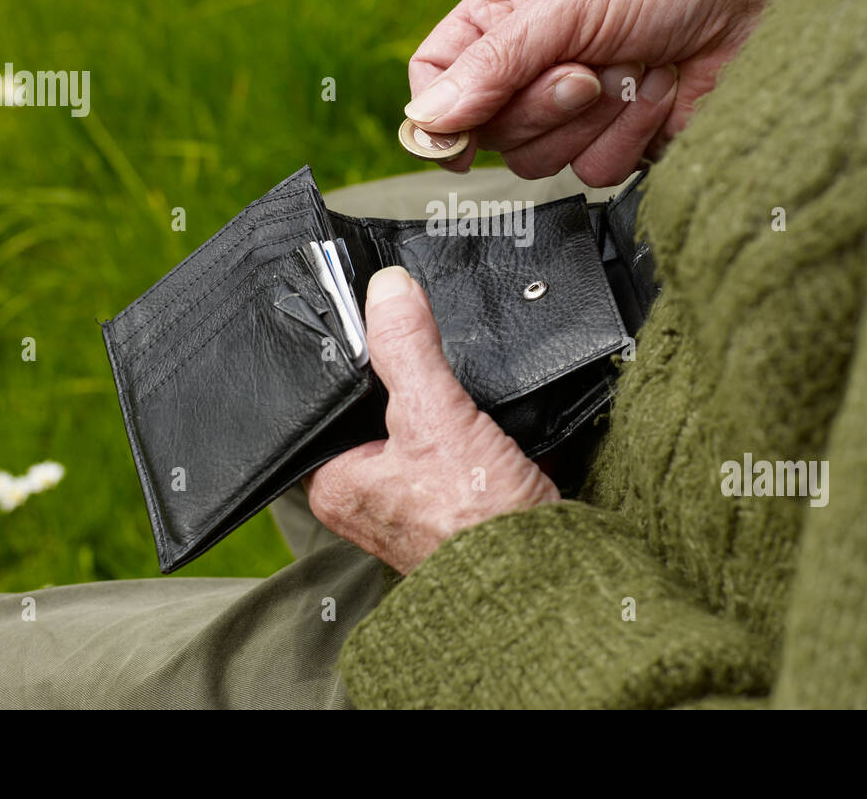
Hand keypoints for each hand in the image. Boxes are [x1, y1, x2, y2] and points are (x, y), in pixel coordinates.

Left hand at [306, 266, 559, 573]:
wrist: (542, 576)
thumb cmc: (473, 525)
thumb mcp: (433, 415)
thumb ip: (407, 348)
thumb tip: (387, 290)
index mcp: (334, 483)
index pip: (323, 404)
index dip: (348, 362)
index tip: (370, 325)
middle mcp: (367, 497)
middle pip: (377, 410)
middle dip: (405, 380)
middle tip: (422, 350)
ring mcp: (415, 502)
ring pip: (421, 426)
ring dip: (444, 404)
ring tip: (457, 387)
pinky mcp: (460, 503)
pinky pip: (458, 446)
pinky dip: (475, 427)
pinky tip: (489, 415)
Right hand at [405, 0, 818, 185]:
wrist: (759, 12)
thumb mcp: (572, 3)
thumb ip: (496, 61)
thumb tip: (429, 118)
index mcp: (505, 9)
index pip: (435, 74)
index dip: (441, 111)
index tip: (461, 131)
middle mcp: (532, 61)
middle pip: (488, 128)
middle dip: (544, 106)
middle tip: (589, 71)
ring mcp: (573, 107)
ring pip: (539, 160)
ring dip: (594, 119)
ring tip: (634, 70)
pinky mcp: (613, 139)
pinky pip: (593, 172)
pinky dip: (629, 135)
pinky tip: (656, 93)